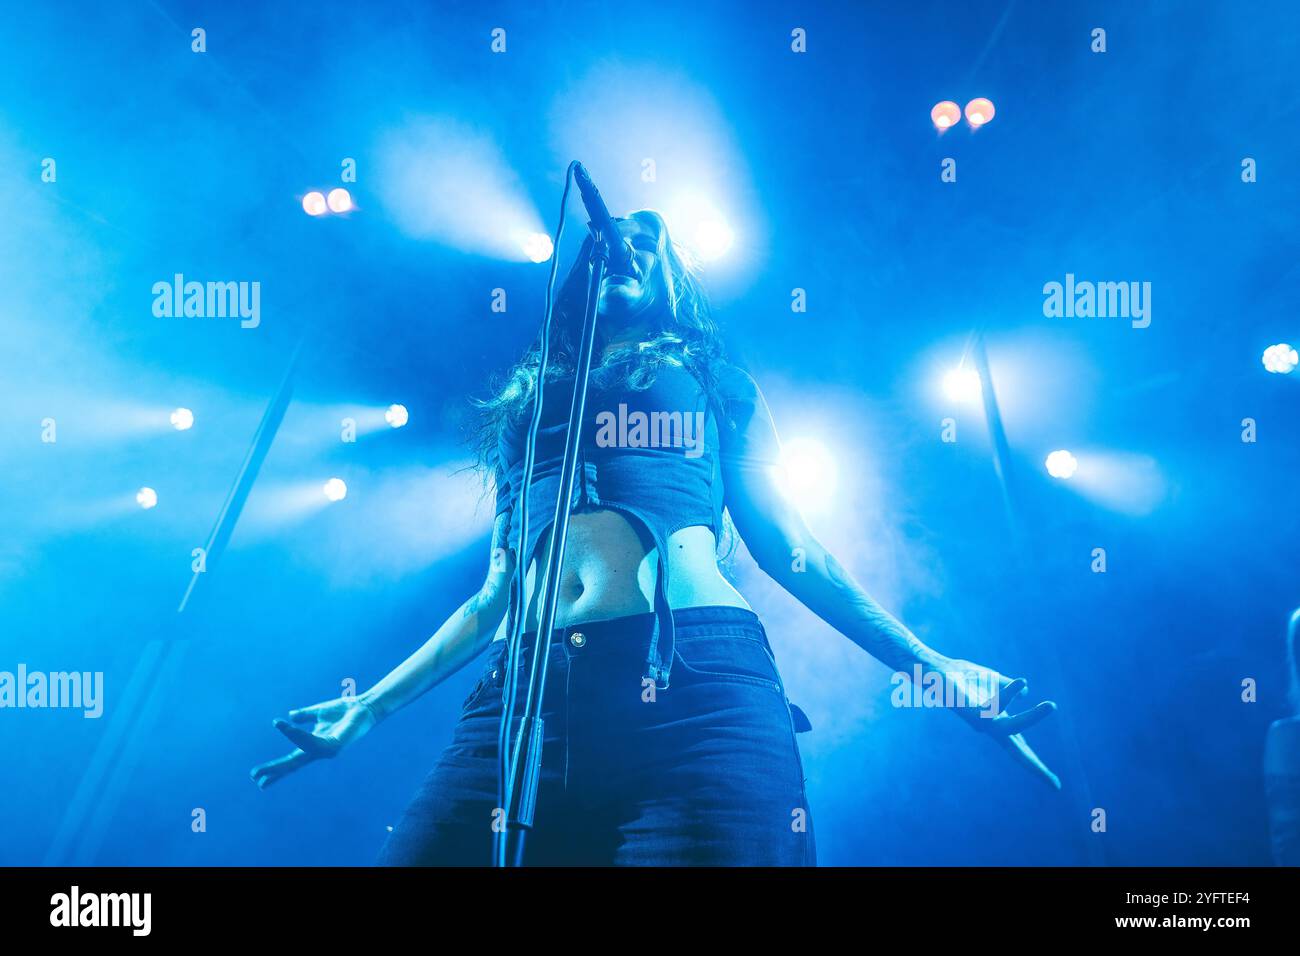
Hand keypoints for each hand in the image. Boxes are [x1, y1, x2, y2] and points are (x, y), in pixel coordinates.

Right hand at [249, 696, 378, 789]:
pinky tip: (290, 728)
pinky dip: (299, 736)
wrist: (364, 707)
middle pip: (293, 764)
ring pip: (301, 751)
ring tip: (277, 726)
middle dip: (275, 771)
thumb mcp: (319, 712)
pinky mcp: (336, 745)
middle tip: (255, 778)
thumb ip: (305, 715)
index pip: (291, 760)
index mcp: (313, 744)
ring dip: (288, 741)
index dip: (276, 770)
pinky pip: (313, 742)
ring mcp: (327, 750)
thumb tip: (290, 716)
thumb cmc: (344, 711)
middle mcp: (319, 750)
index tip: (258, 779)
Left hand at [937, 658, 1060, 789]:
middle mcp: (991, 726)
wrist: (937, 668)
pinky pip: (996, 704)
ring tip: (1052, 706)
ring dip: (1033, 717)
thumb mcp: (993, 681)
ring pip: (1013, 727)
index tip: (1056, 786)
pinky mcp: (971, 711)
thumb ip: (1009, 688)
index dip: (1037, 766)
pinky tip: (1022, 682)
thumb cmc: (964, 677)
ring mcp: (981, 721)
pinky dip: (1010, 693)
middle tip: (1055, 785)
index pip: (1022, 748)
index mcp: (999, 722)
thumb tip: (1026, 692)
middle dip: (1035, 768)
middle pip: (1018, 753)